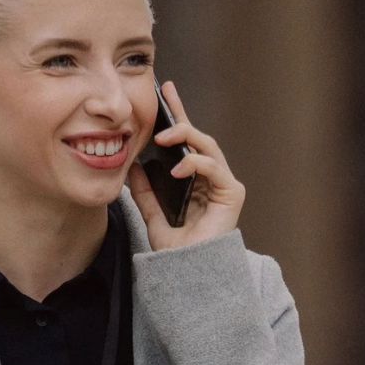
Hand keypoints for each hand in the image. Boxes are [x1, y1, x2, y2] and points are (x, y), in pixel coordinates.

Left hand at [128, 82, 244, 249]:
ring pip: (207, 146)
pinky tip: (178, 168)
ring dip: (185, 137)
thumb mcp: (153, 214)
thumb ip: (145, 191)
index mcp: (195, 179)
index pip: (185, 142)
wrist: (189, 274)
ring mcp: (224, 183)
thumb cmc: (176, 250)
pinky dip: (196, 163)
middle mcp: (211, 178)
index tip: (164, 90)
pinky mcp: (232, 193)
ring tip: (163, 137)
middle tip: (163, 100)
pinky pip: (214, 167)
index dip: (176, 115)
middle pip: (198, 137)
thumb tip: (132, 165)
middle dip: (181, 117)